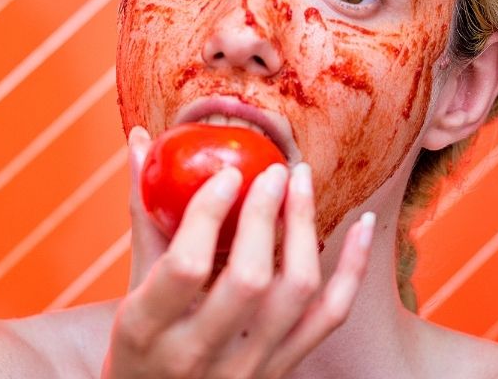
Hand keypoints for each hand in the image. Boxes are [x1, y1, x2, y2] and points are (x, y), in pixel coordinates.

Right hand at [104, 126, 373, 377]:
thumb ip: (145, 219)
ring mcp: (249, 367)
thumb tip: (143, 142)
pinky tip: (364, 223)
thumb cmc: (142, 345)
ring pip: (296, 292)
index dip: (209, 215)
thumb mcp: (132, 292)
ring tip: (301, 182)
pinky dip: (354, 266)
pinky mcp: (285, 369)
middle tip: (275, 171)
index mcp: (146, 331)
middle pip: (250, 279)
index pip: (185, 267)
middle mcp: (199, 355)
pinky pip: (332, 314)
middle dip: (266, 217)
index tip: (228, 174)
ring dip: (305, 229)